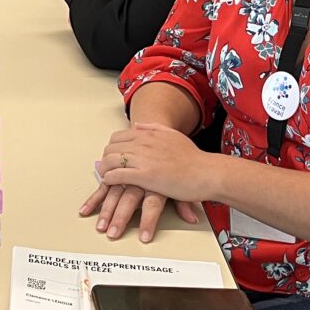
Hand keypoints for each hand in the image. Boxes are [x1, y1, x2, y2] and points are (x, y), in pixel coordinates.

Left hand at [79, 123, 213, 240]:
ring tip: (103, 178)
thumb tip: (137, 125)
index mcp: (148, 134)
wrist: (206, 172)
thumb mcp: (172, 135)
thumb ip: (153, 128)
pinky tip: (109, 184)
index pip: (117, 137)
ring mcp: (143, 159)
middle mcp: (142, 143)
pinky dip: (109, 179)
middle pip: (111, 148)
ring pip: (111, 161)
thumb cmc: (193, 158)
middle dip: (104, 159)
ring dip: (104, 170)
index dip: (111, 148)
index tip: (110, 156)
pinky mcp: (145, 176)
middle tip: (103, 169)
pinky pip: (118, 175)